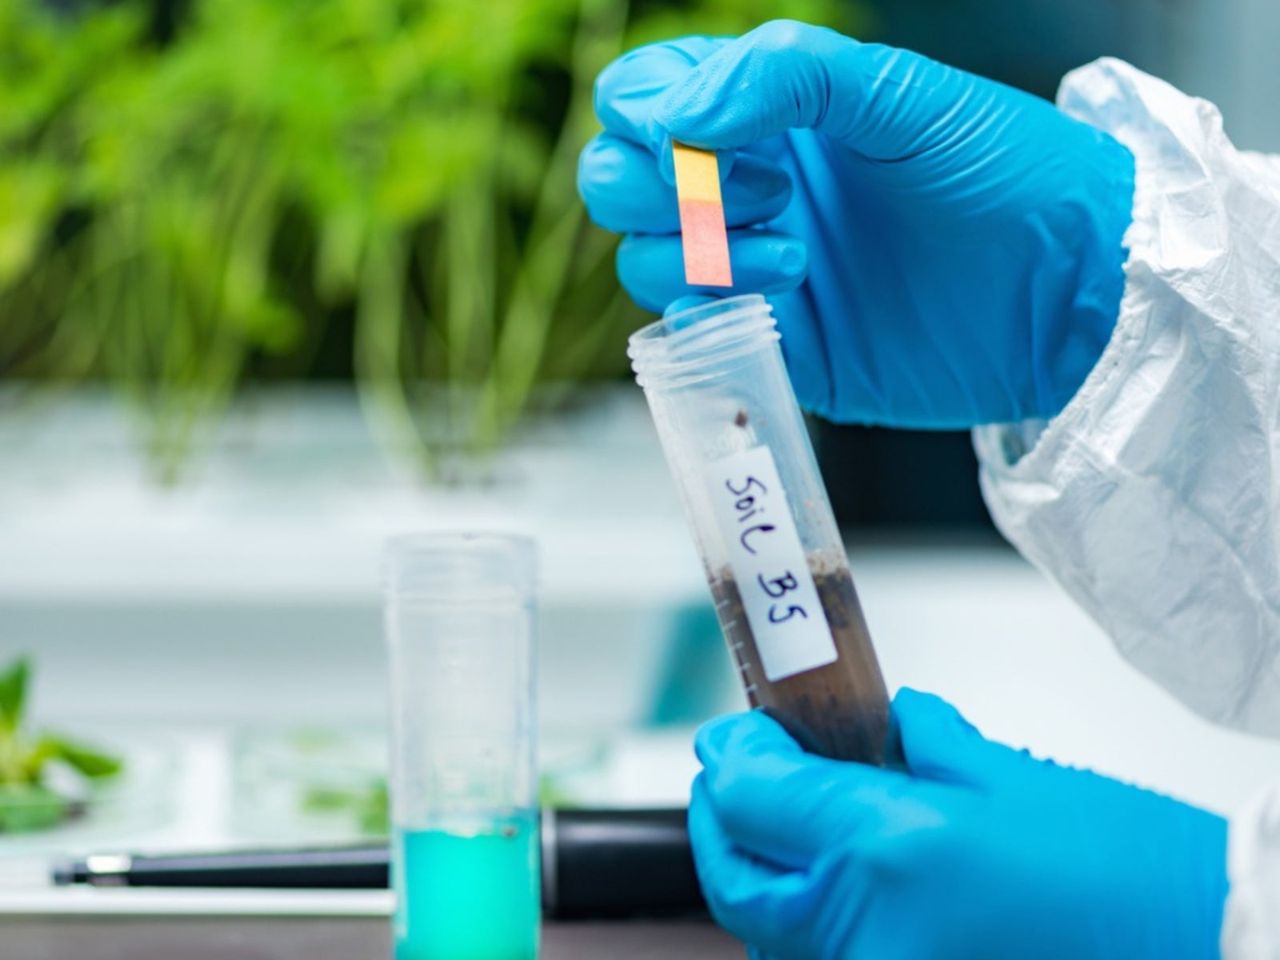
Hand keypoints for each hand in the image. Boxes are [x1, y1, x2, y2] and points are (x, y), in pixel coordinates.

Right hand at [579, 21, 1133, 426]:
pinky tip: (789, 294)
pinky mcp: (772, 340)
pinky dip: (709, 311)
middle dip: (662, 187)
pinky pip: (688, 331)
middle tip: (763, 190)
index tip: (688, 130)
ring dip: (699, 250)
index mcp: (766, 112)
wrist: (1067, 290)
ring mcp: (751, 266)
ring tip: (799, 252)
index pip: (644, 96)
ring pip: (643, 258)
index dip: (643, 111)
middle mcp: (744, 186)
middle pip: (617, 180)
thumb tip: (680, 112)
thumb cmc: (1003, 172)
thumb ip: (785, 78)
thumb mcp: (900, 93)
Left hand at [689, 690, 1226, 959]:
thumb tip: (872, 727)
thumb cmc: (1128, 873)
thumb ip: (915, 744)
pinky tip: (835, 889)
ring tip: (783, 826)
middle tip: (735, 774)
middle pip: (736, 880)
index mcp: (882, 853)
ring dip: (762, 876)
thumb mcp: (1005, 775)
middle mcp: (859, 937)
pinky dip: (807, 929)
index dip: (732, 752)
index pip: (750, 794)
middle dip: (722, 820)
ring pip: (767, 936)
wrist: (1205, 954)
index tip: (737, 731)